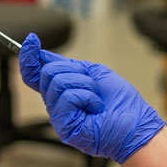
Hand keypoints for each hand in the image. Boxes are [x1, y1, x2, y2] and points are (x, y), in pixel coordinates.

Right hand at [19, 33, 164, 163]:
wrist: (136, 125)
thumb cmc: (121, 103)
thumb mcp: (95, 74)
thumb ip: (69, 65)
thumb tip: (43, 54)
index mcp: (62, 93)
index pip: (36, 74)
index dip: (29, 57)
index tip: (31, 40)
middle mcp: (56, 105)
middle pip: (47, 72)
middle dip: (74, 71)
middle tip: (93, 86)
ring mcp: (59, 117)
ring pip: (57, 82)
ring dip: (85, 85)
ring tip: (97, 100)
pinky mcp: (64, 126)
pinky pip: (68, 97)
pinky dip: (88, 97)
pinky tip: (96, 108)